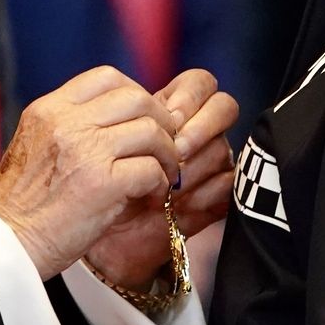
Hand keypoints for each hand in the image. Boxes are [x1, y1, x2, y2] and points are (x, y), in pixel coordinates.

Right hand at [0, 66, 178, 279]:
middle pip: (136, 98)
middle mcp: (66, 123)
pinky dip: (160, 182)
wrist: (3, 244)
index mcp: (49, 109)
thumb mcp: (36, 144)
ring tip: (165, 173)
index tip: (143, 118)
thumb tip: (120, 117)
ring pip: (151, 131)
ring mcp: (86, 152)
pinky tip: (153, 195)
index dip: (135, 93)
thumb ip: (70, 124)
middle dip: (161, 120)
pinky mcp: (103, 185)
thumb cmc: (22, 202)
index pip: (107, 77)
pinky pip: (151, 169)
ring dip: (167, 153)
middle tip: (165, 145)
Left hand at [85, 69, 237, 290]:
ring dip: (194, 167)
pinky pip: (228, 184)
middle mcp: (194, 133)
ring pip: (222, 148)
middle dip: (201, 126)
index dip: (190, 94)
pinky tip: (179, 205)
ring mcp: (207, 165)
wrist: (103, 241)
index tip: (168, 116)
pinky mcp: (215, 198)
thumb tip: (134, 102)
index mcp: (169, 113)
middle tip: (176, 149)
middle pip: (224, 107)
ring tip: (165, 189)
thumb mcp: (98, 145)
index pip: (199, 83)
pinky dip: (204, 193)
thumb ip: (118, 117)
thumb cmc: (96, 188)